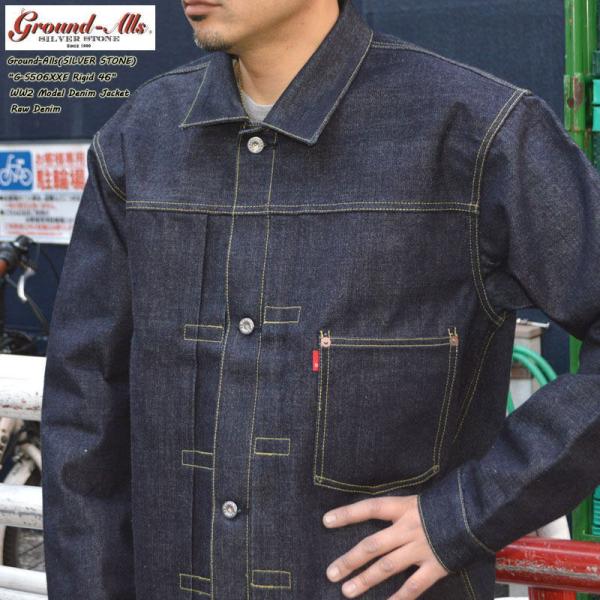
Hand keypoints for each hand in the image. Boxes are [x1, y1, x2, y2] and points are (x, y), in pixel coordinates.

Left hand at [322, 495, 448, 599]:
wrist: (477, 514)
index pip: (369, 509)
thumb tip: (378, 516)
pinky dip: (399, 599)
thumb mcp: (418, 500)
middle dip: (350, 560)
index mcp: (402, 507)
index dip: (347, 514)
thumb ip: (399, 511)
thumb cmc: (445, 505)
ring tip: (346, 591)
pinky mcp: (434, 567)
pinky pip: (413, 587)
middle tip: (331, 572)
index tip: (326, 521)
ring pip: (386, 567)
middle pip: (372, 545)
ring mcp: (420, 549)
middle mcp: (407, 529)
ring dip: (365, 580)